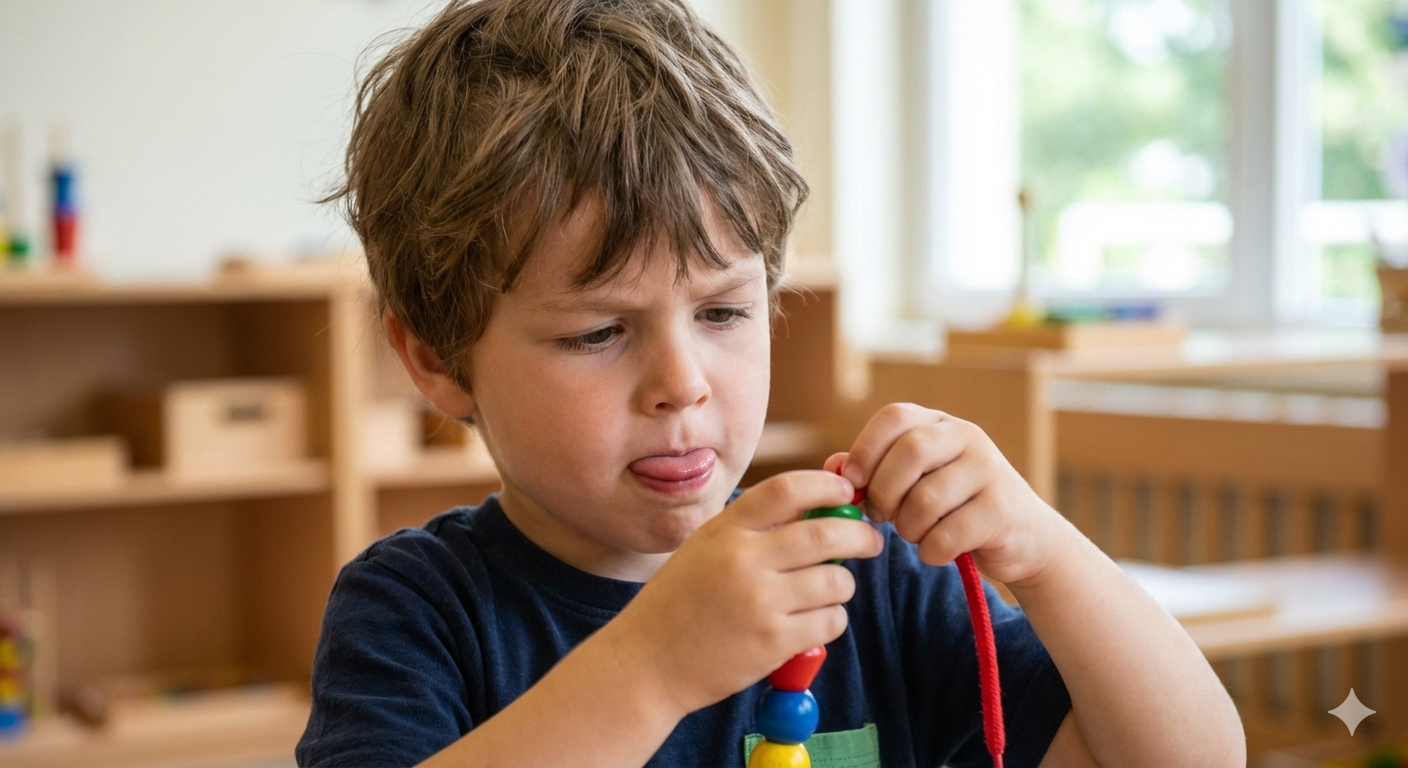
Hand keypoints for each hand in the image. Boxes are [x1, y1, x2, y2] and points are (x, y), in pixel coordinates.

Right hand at [611, 470, 884, 715]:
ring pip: (835, 581)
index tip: (845, 493)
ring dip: (842, 585)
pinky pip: (830, 621)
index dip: (827, 486)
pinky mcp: (773, 642)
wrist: (646, 662)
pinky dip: (831, 619)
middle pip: (826, 534)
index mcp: (725, 529)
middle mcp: (743, 560)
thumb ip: (752, 528)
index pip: (788, 489)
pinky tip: (812, 622)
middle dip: (860, 535)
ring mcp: (759, 602)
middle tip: (870, 541)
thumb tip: (818, 506)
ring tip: (827, 592)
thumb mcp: (705, 548)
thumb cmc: (679, 603)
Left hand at [827, 403, 1067, 586]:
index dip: (866, 448)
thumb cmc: (956, 508)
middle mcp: (968, 437)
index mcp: (941, 424)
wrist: (1025, 538)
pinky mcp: (1002, 510)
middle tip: (879, 515)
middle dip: (883, 491)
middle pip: (910, 451)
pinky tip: (938, 550)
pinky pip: (949, 534)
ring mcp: (990, 471)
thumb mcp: (916, 482)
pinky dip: (932, 550)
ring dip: (908, 527)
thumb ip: (875, 472)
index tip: (852, 483)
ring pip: (926, 498)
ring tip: (914, 533)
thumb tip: (833, 467)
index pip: (894, 416)